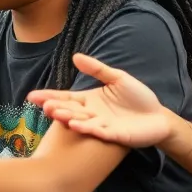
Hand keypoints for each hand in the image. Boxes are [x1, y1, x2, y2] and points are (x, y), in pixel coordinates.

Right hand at [26, 53, 173, 147]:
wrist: (158, 116)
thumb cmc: (137, 97)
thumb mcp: (117, 78)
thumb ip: (97, 69)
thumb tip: (75, 56)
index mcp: (90, 100)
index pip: (67, 98)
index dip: (50, 97)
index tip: (32, 96)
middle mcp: (92, 114)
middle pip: (70, 110)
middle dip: (56, 107)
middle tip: (42, 105)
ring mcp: (102, 126)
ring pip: (81, 121)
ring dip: (68, 117)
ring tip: (54, 113)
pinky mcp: (114, 135)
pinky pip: (98, 131)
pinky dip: (87, 128)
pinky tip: (76, 124)